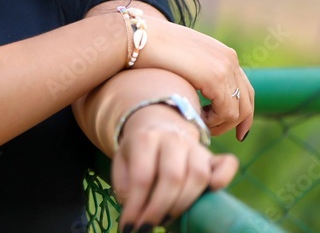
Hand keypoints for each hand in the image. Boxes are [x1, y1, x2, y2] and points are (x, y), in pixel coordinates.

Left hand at [112, 104, 238, 229]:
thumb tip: (134, 210)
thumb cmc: (138, 152)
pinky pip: (226, 164)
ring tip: (166, 220)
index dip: (137, 205)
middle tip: (149, 226)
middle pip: (172, 177)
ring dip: (184, 203)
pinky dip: (223, 178)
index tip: (130, 226)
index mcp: (144, 139)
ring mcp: (195, 146)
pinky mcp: (212, 154)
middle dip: (159, 208)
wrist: (156, 125)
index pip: (142, 176)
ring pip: (198, 175)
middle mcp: (172, 139)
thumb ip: (125, 185)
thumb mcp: (122, 163)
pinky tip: (212, 193)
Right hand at [136, 18, 253, 139]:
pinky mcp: (214, 77)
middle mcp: (229, 58)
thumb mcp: (182, 58)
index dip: (243, 111)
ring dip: (221, 124)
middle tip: (222, 135)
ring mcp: (224, 67)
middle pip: (247, 101)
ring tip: (201, 126)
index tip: (236, 129)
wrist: (135, 35)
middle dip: (237, 123)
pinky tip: (197, 120)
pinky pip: (226, 111)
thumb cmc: (149, 47)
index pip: (245, 88)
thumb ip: (196, 70)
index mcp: (223, 53)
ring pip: (238, 110)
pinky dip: (214, 122)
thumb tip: (199, 87)